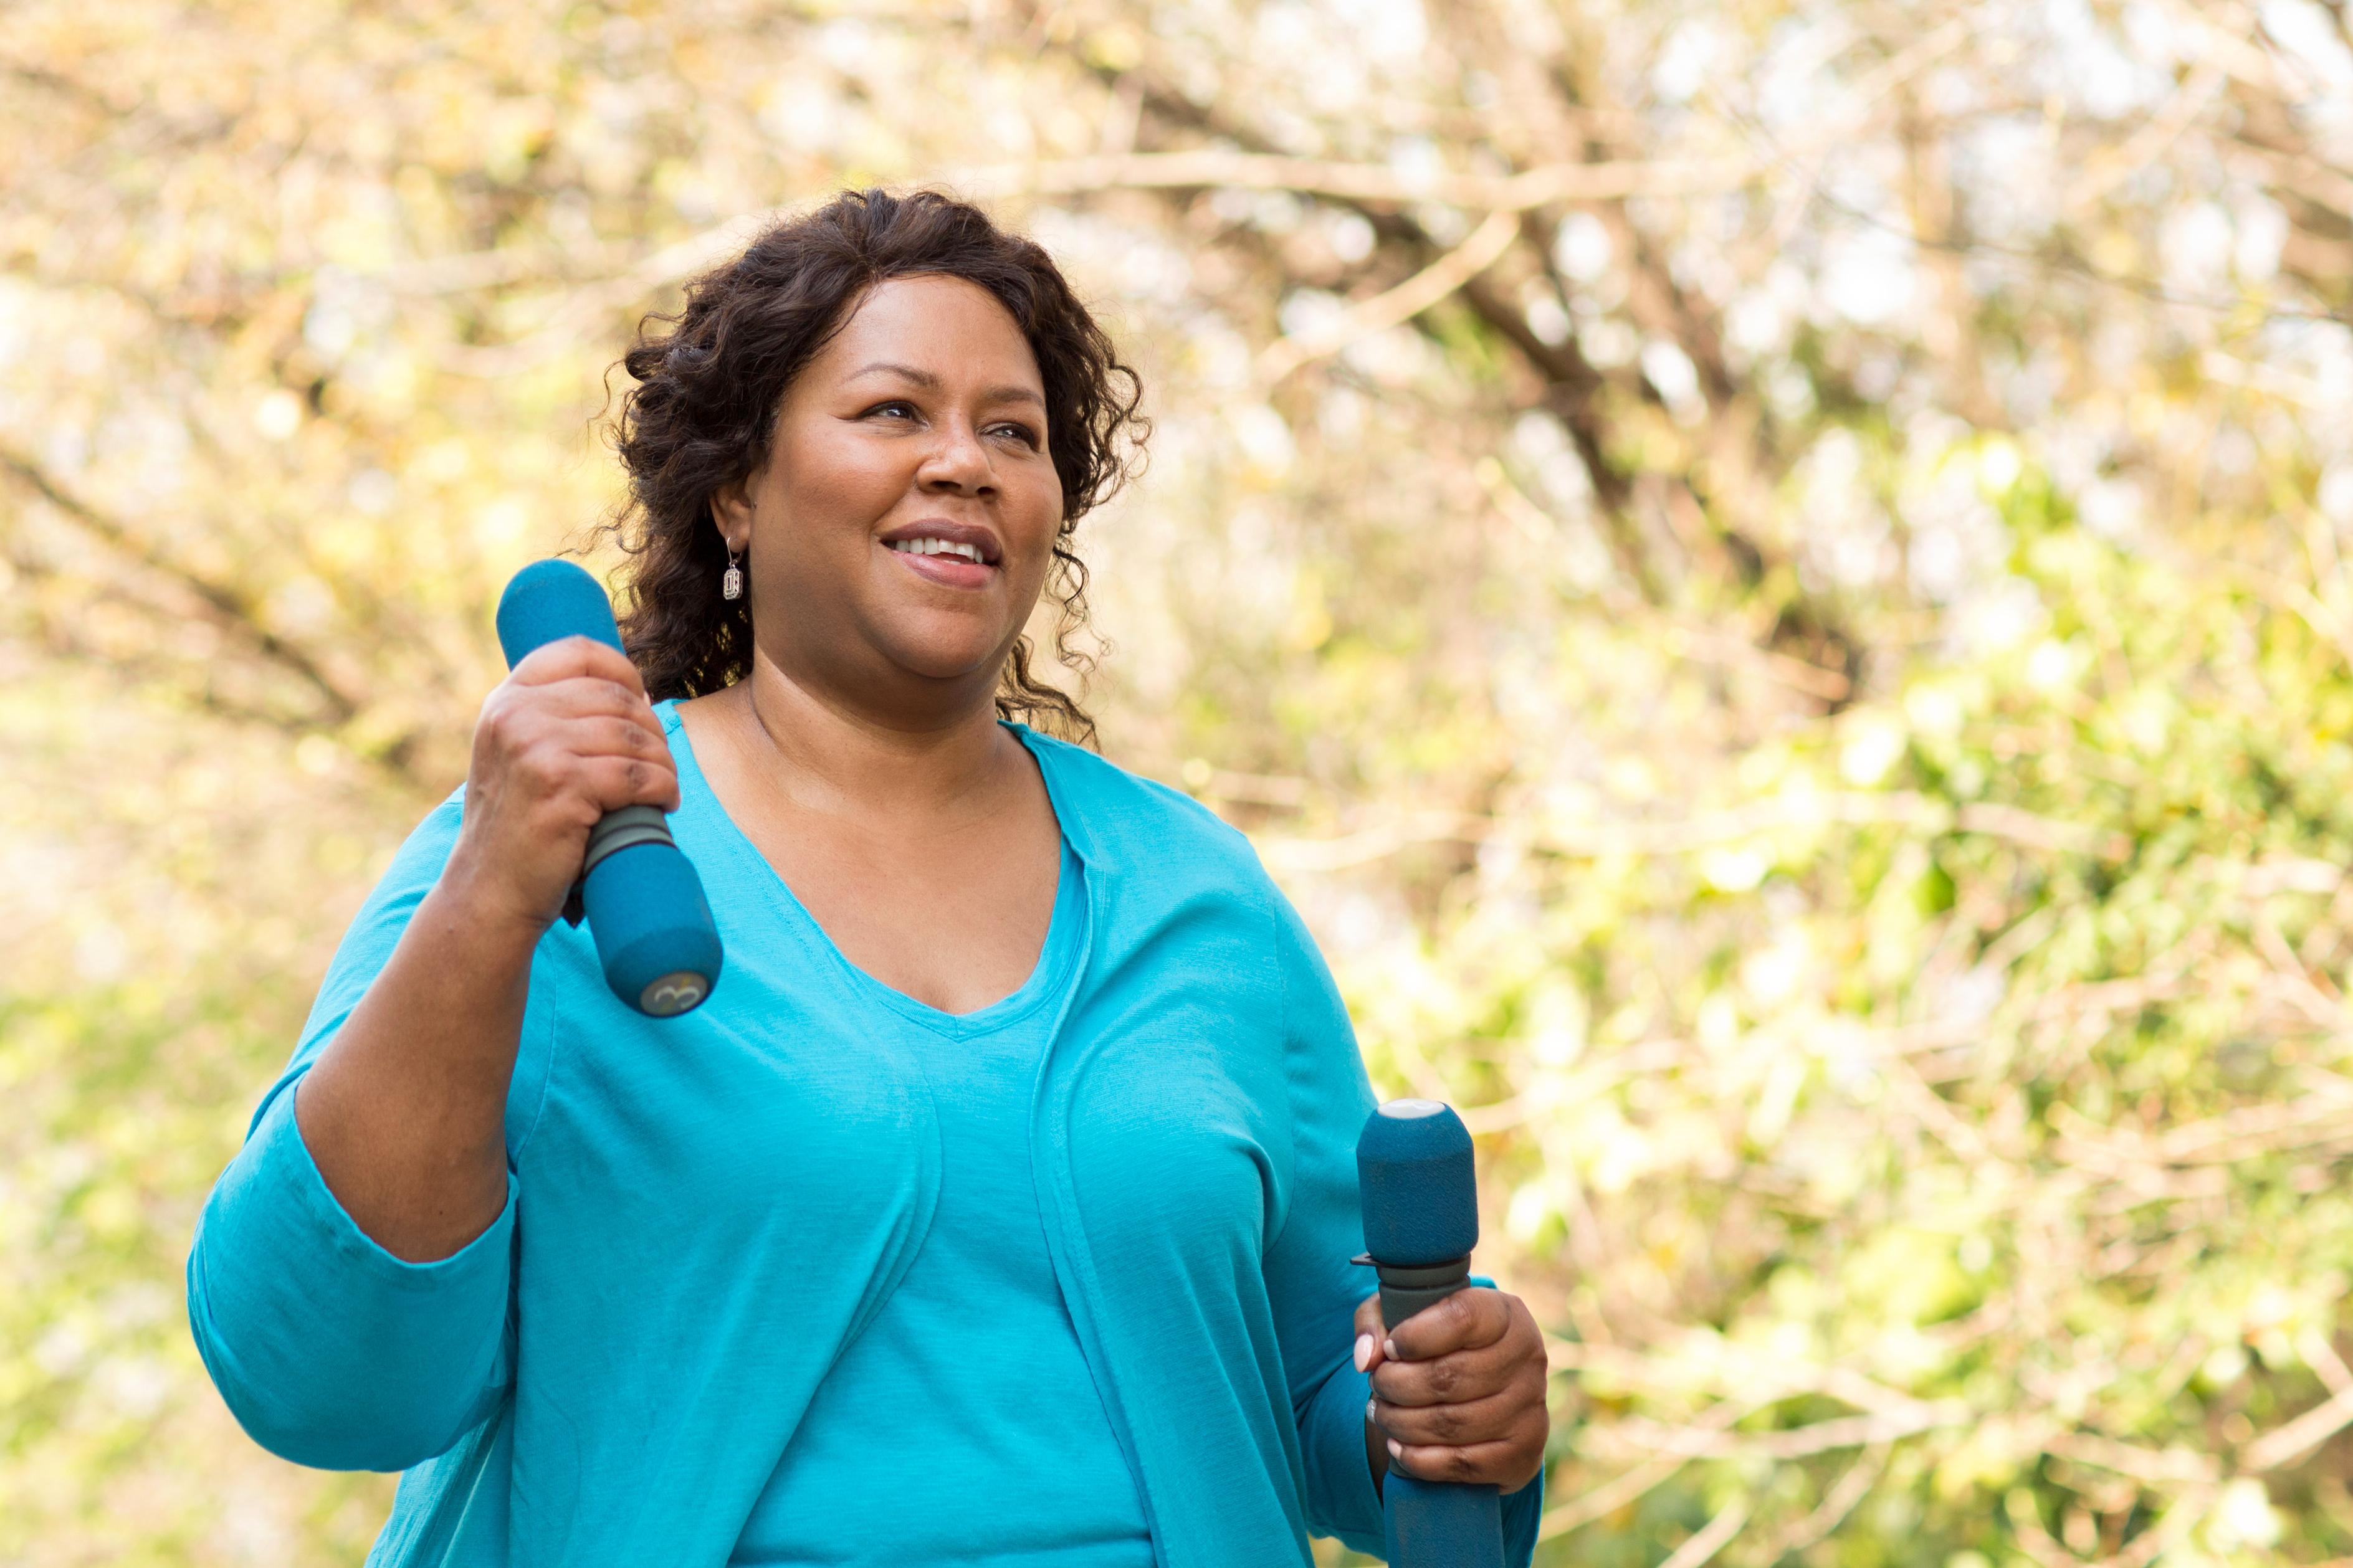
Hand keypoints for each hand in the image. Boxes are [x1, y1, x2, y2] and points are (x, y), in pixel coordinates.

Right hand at [444, 636, 678, 933]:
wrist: (489, 890)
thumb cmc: (517, 825)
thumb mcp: (517, 754)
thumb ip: (552, 716)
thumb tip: (637, 693)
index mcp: (507, 700)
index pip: (578, 652)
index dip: (624, 671)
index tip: (643, 700)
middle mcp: (516, 715)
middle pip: (617, 698)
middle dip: (653, 730)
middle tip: (661, 764)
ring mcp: (536, 749)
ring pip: (634, 737)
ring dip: (664, 763)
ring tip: (664, 786)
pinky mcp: (561, 786)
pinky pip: (638, 776)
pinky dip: (664, 789)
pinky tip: (665, 803)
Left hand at [1356, 1287, 1548, 1493]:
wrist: (1489, 1391)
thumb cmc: (1440, 1342)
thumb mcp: (1408, 1314)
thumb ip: (1377, 1321)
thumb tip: (1367, 1358)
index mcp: (1505, 1313)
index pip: (1461, 1318)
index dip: (1414, 1336)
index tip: (1390, 1347)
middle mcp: (1528, 1358)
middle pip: (1448, 1377)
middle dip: (1396, 1385)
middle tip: (1377, 1385)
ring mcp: (1530, 1409)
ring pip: (1451, 1423)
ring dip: (1401, 1423)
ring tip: (1380, 1413)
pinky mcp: (1523, 1455)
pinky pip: (1462, 1463)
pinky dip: (1419, 1459)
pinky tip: (1397, 1445)